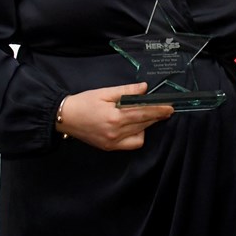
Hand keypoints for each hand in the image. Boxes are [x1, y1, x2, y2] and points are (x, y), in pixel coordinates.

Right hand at [58, 83, 173, 149]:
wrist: (65, 118)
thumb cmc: (83, 103)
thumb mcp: (104, 93)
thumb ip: (126, 91)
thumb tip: (144, 88)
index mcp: (114, 117)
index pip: (143, 113)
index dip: (158, 110)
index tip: (169, 108)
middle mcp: (115, 133)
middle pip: (144, 124)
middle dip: (155, 116)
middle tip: (163, 109)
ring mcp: (113, 142)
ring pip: (140, 135)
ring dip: (146, 124)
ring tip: (143, 114)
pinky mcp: (110, 148)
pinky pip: (132, 144)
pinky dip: (137, 135)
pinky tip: (133, 126)